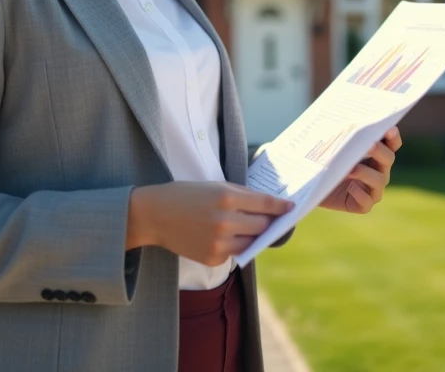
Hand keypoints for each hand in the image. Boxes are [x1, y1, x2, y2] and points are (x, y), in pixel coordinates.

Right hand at [128, 181, 293, 265]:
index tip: (290, 208)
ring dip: (253, 236)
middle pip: (261, 225)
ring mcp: (219, 243)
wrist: (155, 215)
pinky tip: (224, 236)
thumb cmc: (186, 195)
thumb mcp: (215, 186)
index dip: (281, 207)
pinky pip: (235, 253)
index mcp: (227, 198)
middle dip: (268, 221)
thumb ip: (242, 195)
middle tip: (270, 218)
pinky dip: (235, 245)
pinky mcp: (213, 258)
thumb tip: (267, 204)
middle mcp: (225, 221)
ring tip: (248, 228)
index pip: (265, 204)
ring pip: (251, 243)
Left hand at [318, 126, 400, 213]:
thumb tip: (346, 122)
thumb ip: (341, 135)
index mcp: (375, 153)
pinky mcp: (362, 205)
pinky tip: (350, 188)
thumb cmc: (323, 160)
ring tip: (351, 169)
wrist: (312, 185)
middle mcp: (378, 171)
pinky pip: (367, 202)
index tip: (388, 129)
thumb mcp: (330, 145)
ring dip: (366, 173)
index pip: (391, 143)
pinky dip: (361, 195)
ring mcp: (372, 189)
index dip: (393, 136)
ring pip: (380, 180)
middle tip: (368, 145)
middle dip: (379, 151)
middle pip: (388, 158)